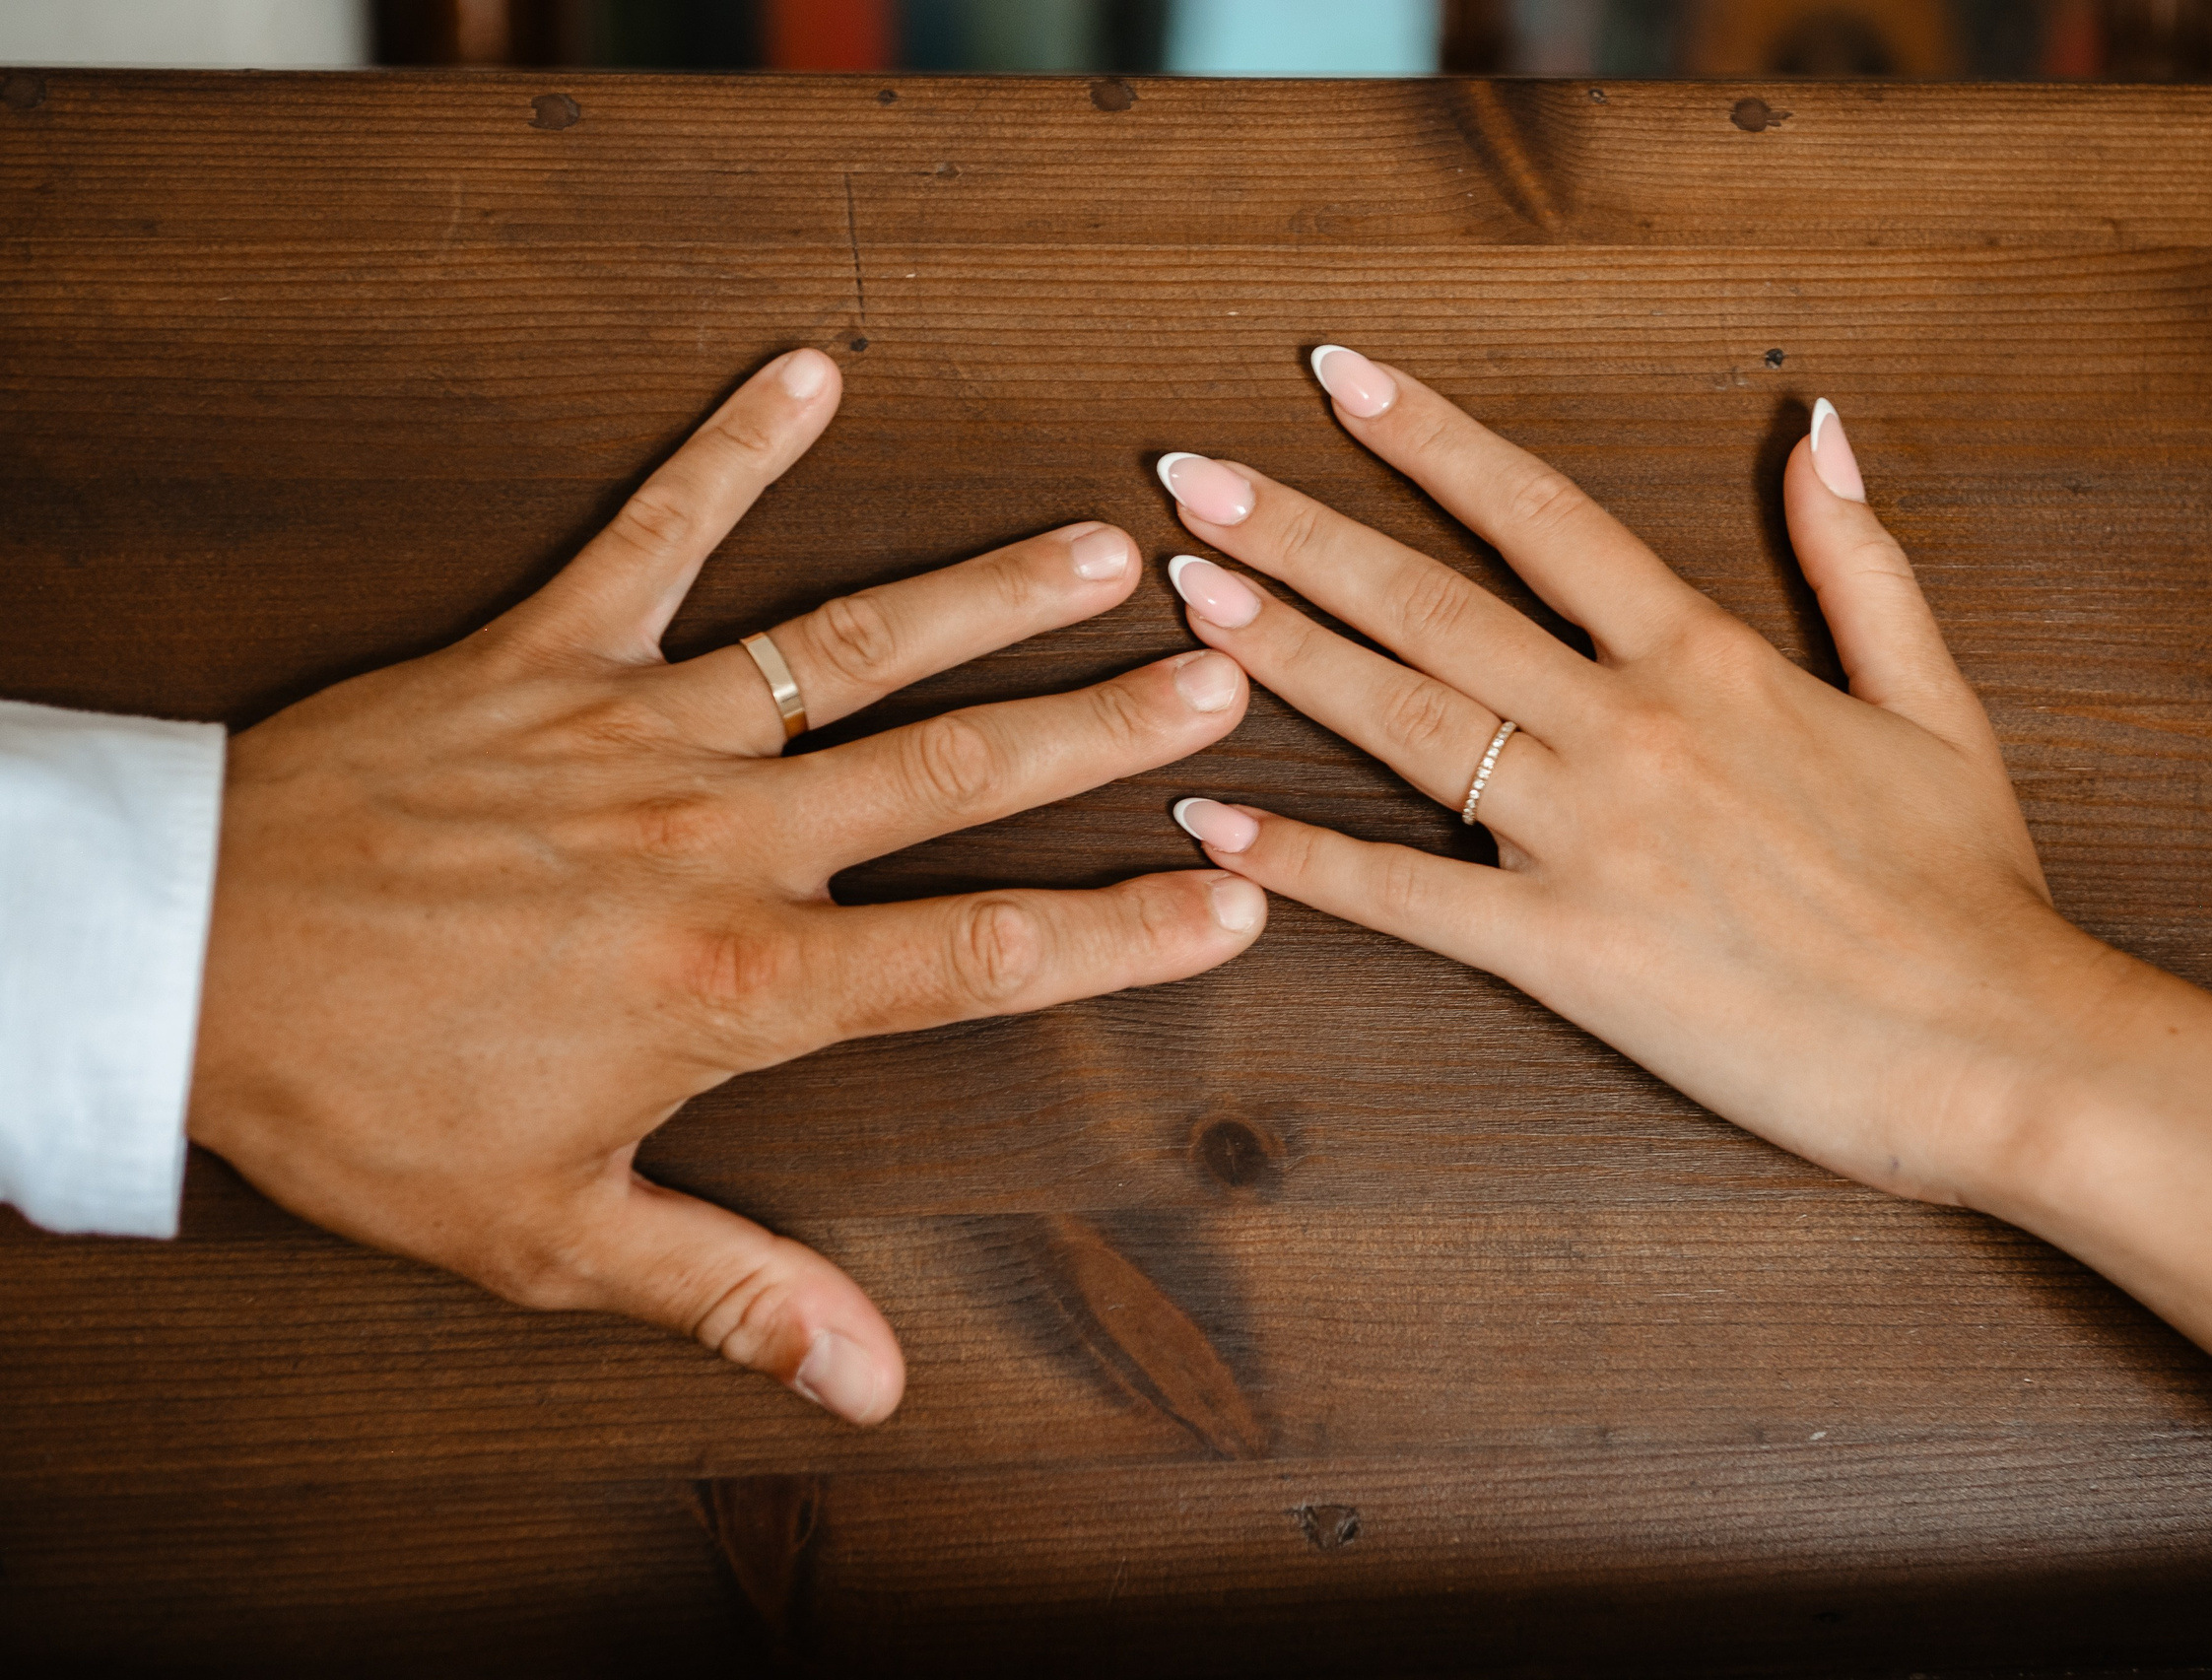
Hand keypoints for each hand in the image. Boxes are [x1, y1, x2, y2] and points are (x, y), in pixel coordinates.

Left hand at [189, 348, 1263, 1423]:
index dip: (1124, 934)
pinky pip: (659, 535)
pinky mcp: (545, 654)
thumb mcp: (545, 1236)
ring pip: (852, 648)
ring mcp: (639, 730)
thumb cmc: (362, 1102)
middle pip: (955, 770)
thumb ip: (729, 1291)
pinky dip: (733, 451)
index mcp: (739, 983)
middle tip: (1220, 675)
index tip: (1237, 898)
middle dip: (1103, 725)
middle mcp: (719, 839)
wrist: (182, 966)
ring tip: (1104, 547)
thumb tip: (870, 1381)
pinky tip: (808, 376)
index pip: (980, 956)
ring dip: (989, 594)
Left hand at [1153, 356, 2108, 1207]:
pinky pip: (1409, 898)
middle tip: (1188, 477)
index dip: (1430, 438)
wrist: (2009, 1049)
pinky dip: (1305, 859)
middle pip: (1433, 602)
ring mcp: (1592, 837)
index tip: (1340, 379)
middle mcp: (1631, 725)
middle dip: (1300, 532)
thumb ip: (1858, 558)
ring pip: (1405, 722)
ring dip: (1283, 656)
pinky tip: (1212, 819)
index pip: (1539, 514)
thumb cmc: (1972, 887)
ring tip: (1184, 599)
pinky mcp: (1570, 953)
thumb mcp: (1932, 697)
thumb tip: (1818, 426)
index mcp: (1709, 656)